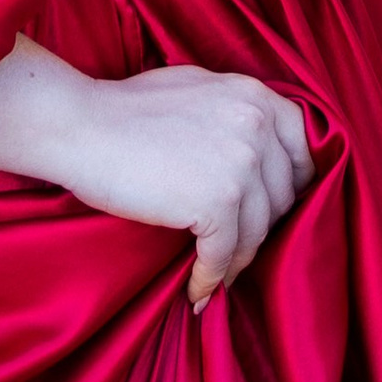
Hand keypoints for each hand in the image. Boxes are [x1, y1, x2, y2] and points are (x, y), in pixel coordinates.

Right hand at [64, 64, 314, 308]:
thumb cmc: (125, 110)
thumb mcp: (198, 91)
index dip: (291, 186)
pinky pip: (224, 255)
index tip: (274, 211)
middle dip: (263, 226)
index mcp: (255, 95)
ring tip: (217, 275)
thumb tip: (260, 152)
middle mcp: (256, 125)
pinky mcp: (216, 202)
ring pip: (257, 232)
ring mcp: (240, 164)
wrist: (80, 126)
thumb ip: (236, 114)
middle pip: (282, 195)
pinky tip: (196, 291)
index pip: (301, 149)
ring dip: (237, 260)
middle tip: (239, 247)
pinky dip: (212, 278)